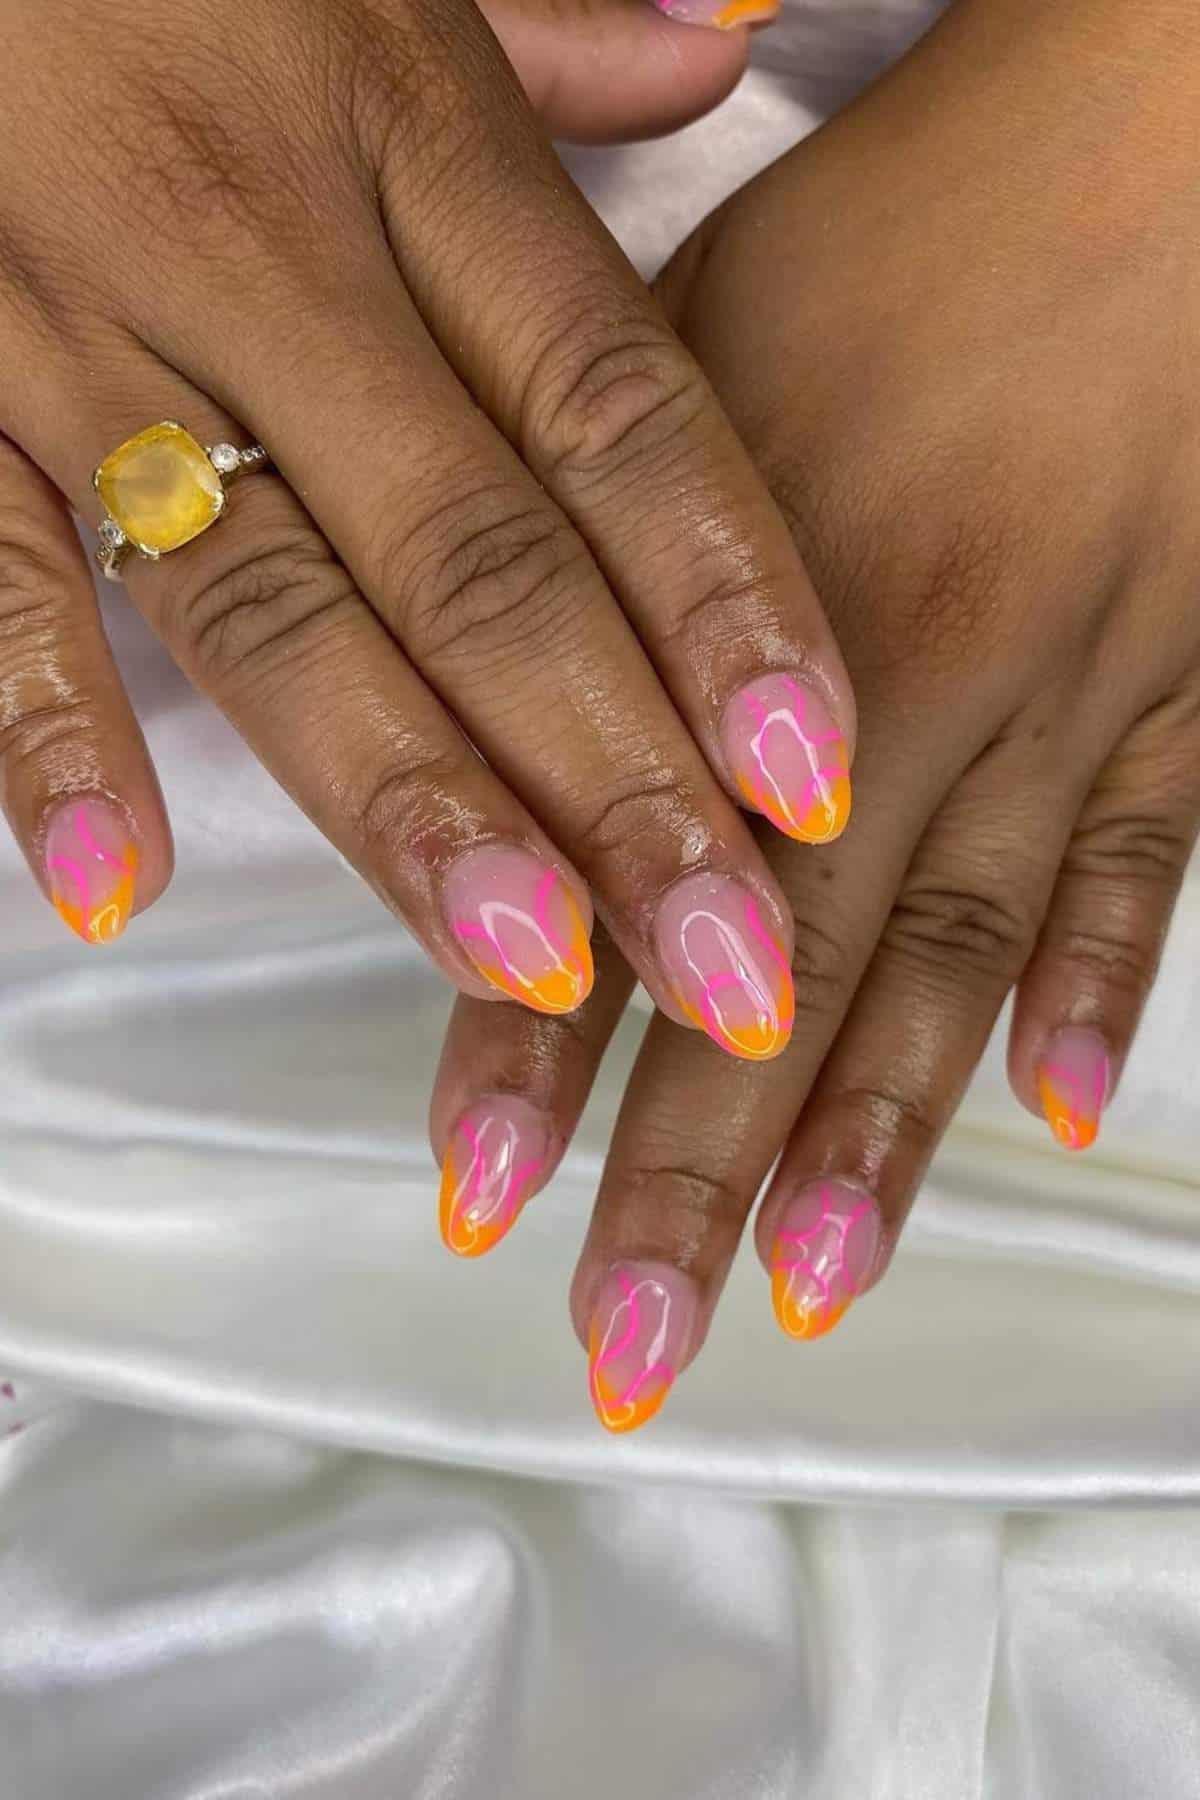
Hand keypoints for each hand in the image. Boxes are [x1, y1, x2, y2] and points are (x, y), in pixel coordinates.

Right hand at [0, 0, 851, 1058]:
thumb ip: (547, 33)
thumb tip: (715, 54)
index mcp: (406, 131)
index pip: (612, 408)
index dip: (726, 601)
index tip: (814, 776)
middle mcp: (263, 250)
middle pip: (480, 558)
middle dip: (614, 779)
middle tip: (722, 959)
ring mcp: (82, 327)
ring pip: (274, 603)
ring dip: (408, 800)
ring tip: (524, 960)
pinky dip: (48, 727)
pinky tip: (122, 877)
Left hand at [430, 0, 1199, 1423]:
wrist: (1154, 138)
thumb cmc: (914, 225)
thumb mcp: (691, 353)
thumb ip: (594, 552)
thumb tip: (496, 709)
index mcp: (755, 603)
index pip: (618, 871)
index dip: (536, 1041)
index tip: (471, 1188)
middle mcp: (903, 680)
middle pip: (777, 972)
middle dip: (694, 1176)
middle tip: (629, 1339)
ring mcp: (1063, 695)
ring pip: (951, 958)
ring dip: (879, 1143)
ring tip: (812, 1295)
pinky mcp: (1184, 691)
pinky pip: (1140, 862)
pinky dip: (1096, 985)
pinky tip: (1056, 1106)